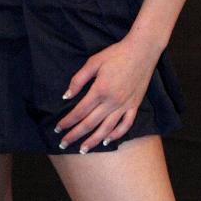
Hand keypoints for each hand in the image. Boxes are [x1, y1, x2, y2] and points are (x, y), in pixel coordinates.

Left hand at [54, 34, 160, 152]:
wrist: (142, 51)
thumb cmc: (116, 54)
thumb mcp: (93, 62)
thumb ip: (78, 80)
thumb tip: (66, 96)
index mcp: (100, 90)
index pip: (79, 111)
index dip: (67, 122)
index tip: (58, 129)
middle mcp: (112, 102)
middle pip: (90, 124)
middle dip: (75, 135)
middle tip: (63, 144)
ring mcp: (124, 105)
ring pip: (106, 129)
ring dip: (93, 141)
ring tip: (82, 150)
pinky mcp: (134, 105)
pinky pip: (125, 125)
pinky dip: (116, 135)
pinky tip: (107, 141)